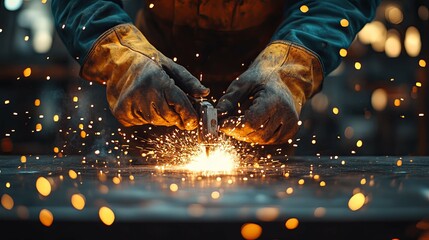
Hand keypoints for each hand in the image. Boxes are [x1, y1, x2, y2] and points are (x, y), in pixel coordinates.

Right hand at [81, 24, 208, 129]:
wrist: (118, 58)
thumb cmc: (149, 61)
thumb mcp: (171, 66)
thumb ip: (189, 82)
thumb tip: (205, 93)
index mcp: (157, 80)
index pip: (179, 104)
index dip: (190, 116)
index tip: (194, 121)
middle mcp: (142, 93)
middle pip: (169, 117)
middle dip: (176, 114)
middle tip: (173, 104)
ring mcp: (129, 104)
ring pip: (155, 121)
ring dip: (160, 115)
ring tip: (155, 98)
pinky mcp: (121, 112)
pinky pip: (141, 122)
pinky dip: (146, 116)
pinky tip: (142, 102)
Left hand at [216, 41, 322, 143]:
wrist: (283, 80)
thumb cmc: (260, 79)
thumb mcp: (242, 83)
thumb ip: (229, 100)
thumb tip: (217, 115)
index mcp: (275, 100)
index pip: (251, 122)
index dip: (234, 125)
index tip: (221, 123)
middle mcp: (286, 115)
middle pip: (256, 133)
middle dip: (237, 131)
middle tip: (226, 124)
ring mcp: (290, 125)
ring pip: (261, 140)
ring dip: (245, 135)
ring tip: (238, 122)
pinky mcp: (289, 132)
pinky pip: (268, 141)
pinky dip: (255, 136)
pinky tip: (250, 125)